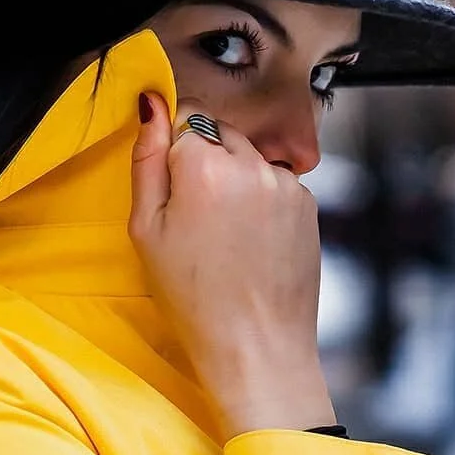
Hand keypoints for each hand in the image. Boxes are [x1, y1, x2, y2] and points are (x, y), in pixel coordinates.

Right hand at [129, 93, 335, 439]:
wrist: (257, 347)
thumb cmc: (193, 299)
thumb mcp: (147, 231)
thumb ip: (146, 161)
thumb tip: (152, 106)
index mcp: (204, 166)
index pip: (185, 115)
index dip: (174, 149)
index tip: (172, 185)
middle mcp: (251, 164)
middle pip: (219, 133)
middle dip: (204, 160)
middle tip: (194, 216)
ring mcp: (285, 184)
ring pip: (249, 158)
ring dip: (235, 180)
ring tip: (224, 235)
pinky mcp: (308, 204)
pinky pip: (275, 183)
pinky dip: (261, 200)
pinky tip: (250, 242)